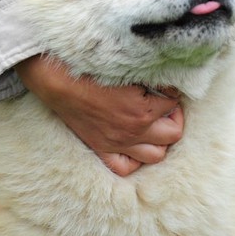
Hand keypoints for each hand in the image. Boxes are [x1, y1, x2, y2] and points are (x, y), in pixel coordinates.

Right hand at [15, 55, 183, 175]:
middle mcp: (134, 131)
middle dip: (174, 117)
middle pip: (173, 134)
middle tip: (166, 105)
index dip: (172, 92)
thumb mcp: (129, 68)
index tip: (166, 85)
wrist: (60, 81)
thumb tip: (168, 81)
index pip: (173, 102)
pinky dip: (135, 158)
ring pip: (156, 155)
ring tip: (155, 124)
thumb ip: (152, 77)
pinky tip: (135, 144)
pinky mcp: (102, 148)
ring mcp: (118, 143)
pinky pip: (126, 167)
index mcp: (143, 110)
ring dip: (160, 140)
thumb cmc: (93, 68)